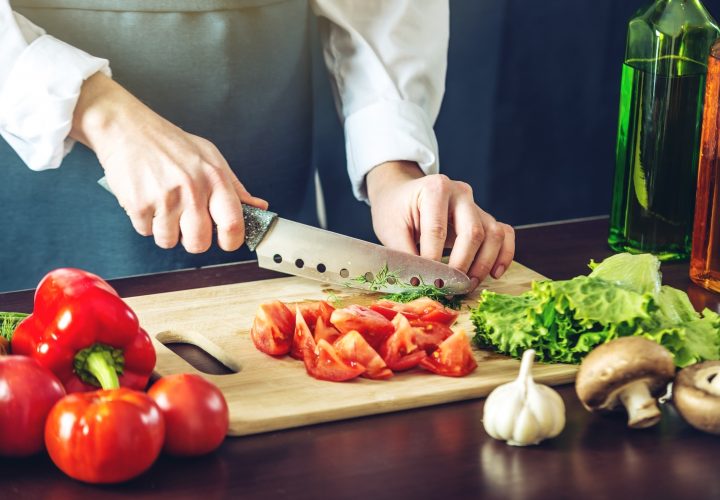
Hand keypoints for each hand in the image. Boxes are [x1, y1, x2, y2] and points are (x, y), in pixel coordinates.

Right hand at [70, 73, 266, 252]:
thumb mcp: (210, 157)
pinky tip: (147, 200)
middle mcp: (192, 189)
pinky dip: (145, 222)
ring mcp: (165, 198)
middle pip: (199, 243)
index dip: (231, 241)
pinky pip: (146, 232)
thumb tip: (258, 207)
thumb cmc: (170, 143)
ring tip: (163, 207)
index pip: (233, 224)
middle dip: (193, 240)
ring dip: (165, 231)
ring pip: (169, 241)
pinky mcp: (139, 204)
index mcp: (215, 178)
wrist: (127, 128)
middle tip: (187, 225)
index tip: (225, 241)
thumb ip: (235, 187)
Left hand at [366, 161, 514, 286]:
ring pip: (493, 234)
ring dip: (484, 264)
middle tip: (450, 287)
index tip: (426, 282)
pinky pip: (504, 234)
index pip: (437, 229)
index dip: (432, 260)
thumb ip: (405, 255)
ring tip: (467, 285)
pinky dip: (504, 255)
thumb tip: (420, 283)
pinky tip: (494, 273)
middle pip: (473, 231)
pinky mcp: (484, 218)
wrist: (401, 195)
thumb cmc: (395, 210)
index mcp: (435, 189)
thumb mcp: (390, 229)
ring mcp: (476, 205)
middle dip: (462, 265)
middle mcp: (461, 193)